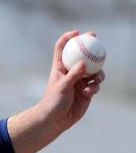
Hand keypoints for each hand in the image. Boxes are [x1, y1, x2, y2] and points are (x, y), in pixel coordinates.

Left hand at [7, 30, 105, 152]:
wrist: (55, 120)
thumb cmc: (53, 102)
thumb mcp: (62, 87)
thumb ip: (73, 75)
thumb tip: (83, 63)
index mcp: (60, 68)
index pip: (62, 49)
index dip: (68, 38)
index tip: (78, 32)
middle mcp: (70, 73)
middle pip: (82, 56)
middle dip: (91, 48)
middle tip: (98, 41)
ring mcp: (79, 82)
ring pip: (94, 71)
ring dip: (98, 73)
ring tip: (96, 78)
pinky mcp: (86, 92)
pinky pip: (95, 85)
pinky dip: (95, 87)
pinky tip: (89, 93)